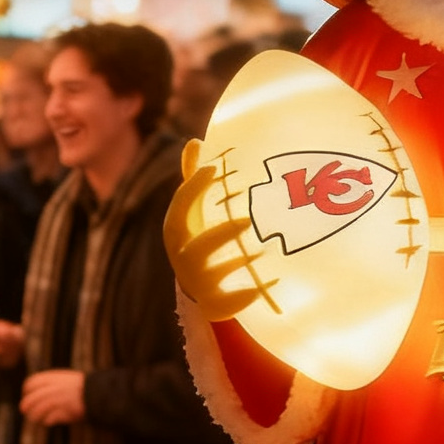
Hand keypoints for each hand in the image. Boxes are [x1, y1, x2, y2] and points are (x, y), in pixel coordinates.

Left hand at [21, 369, 86, 427]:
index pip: (30, 383)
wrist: (99, 392)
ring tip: (39, 419)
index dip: (26, 391)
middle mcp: (53, 388)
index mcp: (53, 378)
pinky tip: (51, 421)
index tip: (27, 397)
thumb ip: (51, 382)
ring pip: (37, 411)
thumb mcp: (65, 378)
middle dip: (26, 407)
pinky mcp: (64, 411)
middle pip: (30, 400)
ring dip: (36, 416)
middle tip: (26, 412)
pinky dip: (48, 421)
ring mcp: (58, 399)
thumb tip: (34, 390)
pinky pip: (49, 419)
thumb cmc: (83, 387)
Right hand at [163, 138, 264, 319]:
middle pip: (195, 245)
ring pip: (213, 274)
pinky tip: (266, 287)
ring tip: (261, 253)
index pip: (181, 207)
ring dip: (235, 263)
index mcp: (178, 229)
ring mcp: (197, 280)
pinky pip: (225, 302)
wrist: (196, 286)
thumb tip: (194, 141)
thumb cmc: (197, 236)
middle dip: (219, 233)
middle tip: (248, 220)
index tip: (213, 169)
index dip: (193, 188)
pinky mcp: (214, 301)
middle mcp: (183, 255)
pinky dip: (243, 296)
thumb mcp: (193, 209)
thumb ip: (193, 178)